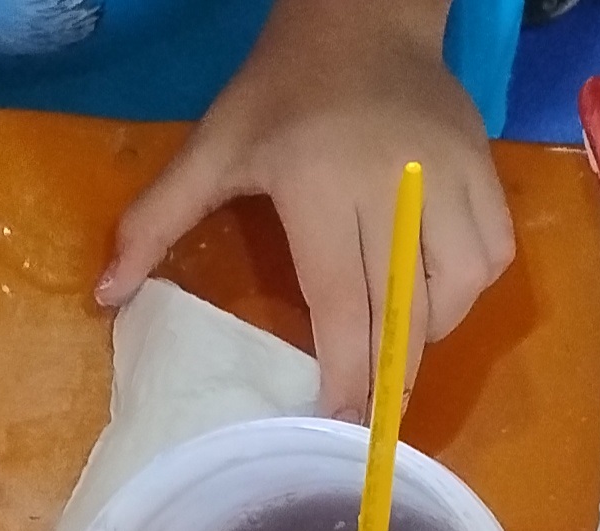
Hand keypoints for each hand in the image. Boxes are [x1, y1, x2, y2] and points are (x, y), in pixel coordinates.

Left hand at [95, 0, 512, 417]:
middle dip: (392, 374)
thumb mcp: (212, 147)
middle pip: (404, 306)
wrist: (361, 16)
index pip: (342, 299)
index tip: (342, 422)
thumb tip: (106, 293)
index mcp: (320, 183)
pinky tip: (435, 301)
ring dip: (431, 335)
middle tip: (375, 420)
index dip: (347, 370)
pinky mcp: (483, 165)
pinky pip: (493, 252)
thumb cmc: (279, 89)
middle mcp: (393, 183)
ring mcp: (448, 173)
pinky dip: (468, 291)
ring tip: (399, 353)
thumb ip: (157, 221)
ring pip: (458, 287)